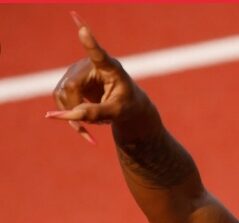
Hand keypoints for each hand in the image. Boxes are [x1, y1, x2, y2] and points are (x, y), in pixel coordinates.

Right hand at [46, 12, 143, 143]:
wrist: (128, 107)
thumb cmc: (128, 106)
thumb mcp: (117, 113)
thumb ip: (96, 113)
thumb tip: (71, 116)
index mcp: (111, 68)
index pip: (99, 55)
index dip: (90, 43)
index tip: (83, 30)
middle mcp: (90, 65)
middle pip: (70, 87)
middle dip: (75, 109)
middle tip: (87, 127)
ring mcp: (77, 73)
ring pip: (61, 95)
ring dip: (71, 114)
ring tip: (91, 126)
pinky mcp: (70, 82)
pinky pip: (60, 100)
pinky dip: (68, 115)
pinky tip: (82, 126)